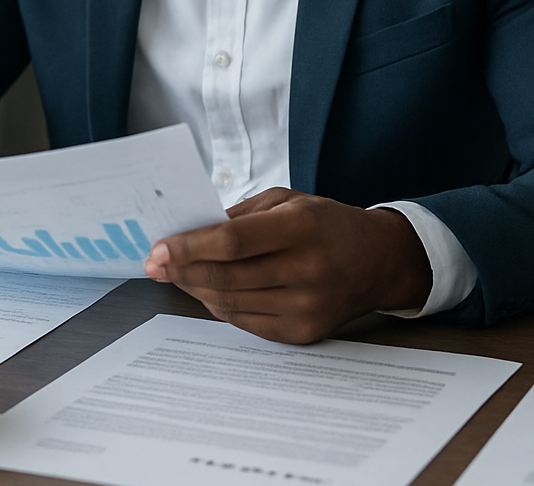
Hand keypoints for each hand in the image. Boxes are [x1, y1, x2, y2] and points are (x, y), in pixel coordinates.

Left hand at [142, 188, 431, 343]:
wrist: (380, 261)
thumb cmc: (326, 223)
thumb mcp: (288, 201)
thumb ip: (239, 216)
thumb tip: (188, 233)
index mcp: (301, 228)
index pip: (232, 242)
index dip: (189, 247)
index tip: (158, 248)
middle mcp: (307, 270)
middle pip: (225, 277)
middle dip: (181, 271)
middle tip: (154, 264)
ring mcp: (307, 306)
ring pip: (230, 304)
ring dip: (195, 289)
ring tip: (176, 274)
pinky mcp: (304, 332)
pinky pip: (246, 322)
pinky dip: (220, 306)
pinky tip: (207, 291)